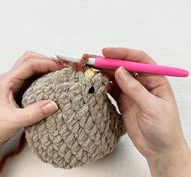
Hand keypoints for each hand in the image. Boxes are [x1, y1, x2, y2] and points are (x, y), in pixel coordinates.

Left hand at [0, 51, 60, 150]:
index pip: (28, 65)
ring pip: (32, 67)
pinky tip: (53, 82)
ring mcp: (15, 83)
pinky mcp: (20, 90)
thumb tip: (53, 104)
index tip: (59, 68)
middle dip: (46, 60)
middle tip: (61, 67)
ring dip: (46, 67)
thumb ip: (34, 113)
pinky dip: (45, 76)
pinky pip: (34, 77)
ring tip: (59, 73)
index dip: (45, 63)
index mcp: (6, 82)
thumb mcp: (14, 121)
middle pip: (29, 59)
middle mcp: (10, 79)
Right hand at [102, 47, 190, 176]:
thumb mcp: (151, 107)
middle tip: (91, 60)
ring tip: (89, 70)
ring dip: (102, 73)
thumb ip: (134, 89)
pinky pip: (111, 89)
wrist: (159, 149)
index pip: (138, 60)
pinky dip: (102, 86)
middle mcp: (142, 83)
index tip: (107, 53)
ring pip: (115, 77)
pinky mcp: (123, 101)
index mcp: (155, 79)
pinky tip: (94, 83)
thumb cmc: (164, 129)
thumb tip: (120, 71)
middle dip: (108, 62)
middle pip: (124, 67)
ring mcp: (131, 92)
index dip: (122, 54)